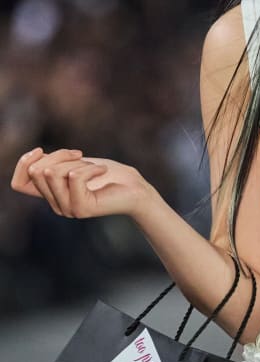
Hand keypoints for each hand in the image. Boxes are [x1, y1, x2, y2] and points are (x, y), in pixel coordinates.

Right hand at [10, 147, 155, 218]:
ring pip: (53, 173)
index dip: (24, 163)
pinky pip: (74, 177)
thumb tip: (36, 156)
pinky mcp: (81, 208)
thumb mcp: (77, 163)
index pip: (18, 184)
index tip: (42, 150)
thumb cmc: (109, 175)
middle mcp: (56, 205)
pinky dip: (90, 167)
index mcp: (52, 195)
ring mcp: (67, 209)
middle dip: (59, 155)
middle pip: (38, 171)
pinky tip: (102, 170)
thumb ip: (55, 163)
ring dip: (76, 162)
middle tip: (81, 155)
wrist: (136, 189)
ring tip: (93, 166)